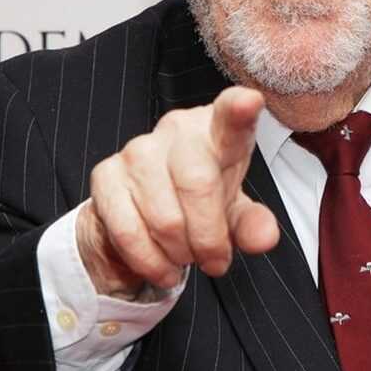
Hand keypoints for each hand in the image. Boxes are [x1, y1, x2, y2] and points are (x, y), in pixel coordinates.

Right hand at [76, 86, 280, 297]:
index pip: (230, 115)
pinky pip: (128, 231)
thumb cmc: (202, 199)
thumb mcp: (235, 213)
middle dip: (208, 239)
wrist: (147, 208)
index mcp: (218, 130)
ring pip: (164, 218)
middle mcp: (177, 129)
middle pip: (198, 185)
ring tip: (185, 257)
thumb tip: (265, 238)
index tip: (249, 103)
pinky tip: (161, 267)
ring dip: (179, 254)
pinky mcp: (106, 174)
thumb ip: (252, 224)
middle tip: (213, 261)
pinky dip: (149, 262)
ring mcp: (137, 149)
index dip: (239, 110)